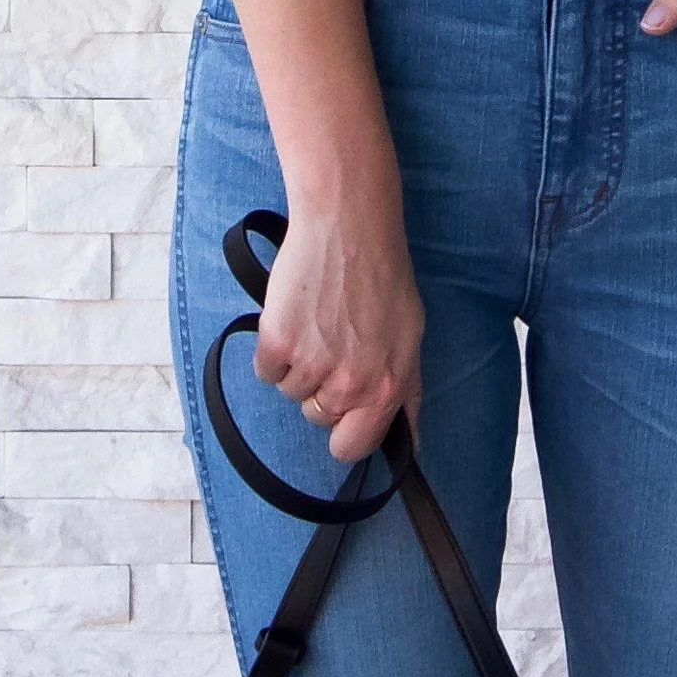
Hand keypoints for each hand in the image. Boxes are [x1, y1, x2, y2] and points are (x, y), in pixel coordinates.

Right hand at [251, 196, 423, 464]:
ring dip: (297, 365)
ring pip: (290, 392)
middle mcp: (350, 384)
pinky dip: (274, 348)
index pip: (354, 447)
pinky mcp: (277, 344)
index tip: (342, 414)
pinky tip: (294, 318)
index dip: (345, 434)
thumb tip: (409, 441)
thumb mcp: (411, 339)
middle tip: (333, 345)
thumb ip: (407, 393)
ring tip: (317, 324)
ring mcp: (312, 365)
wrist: (349, 228)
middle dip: (321, 390)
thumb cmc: (383, 279)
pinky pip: (266, 371)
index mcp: (386, 388)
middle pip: (317, 418)